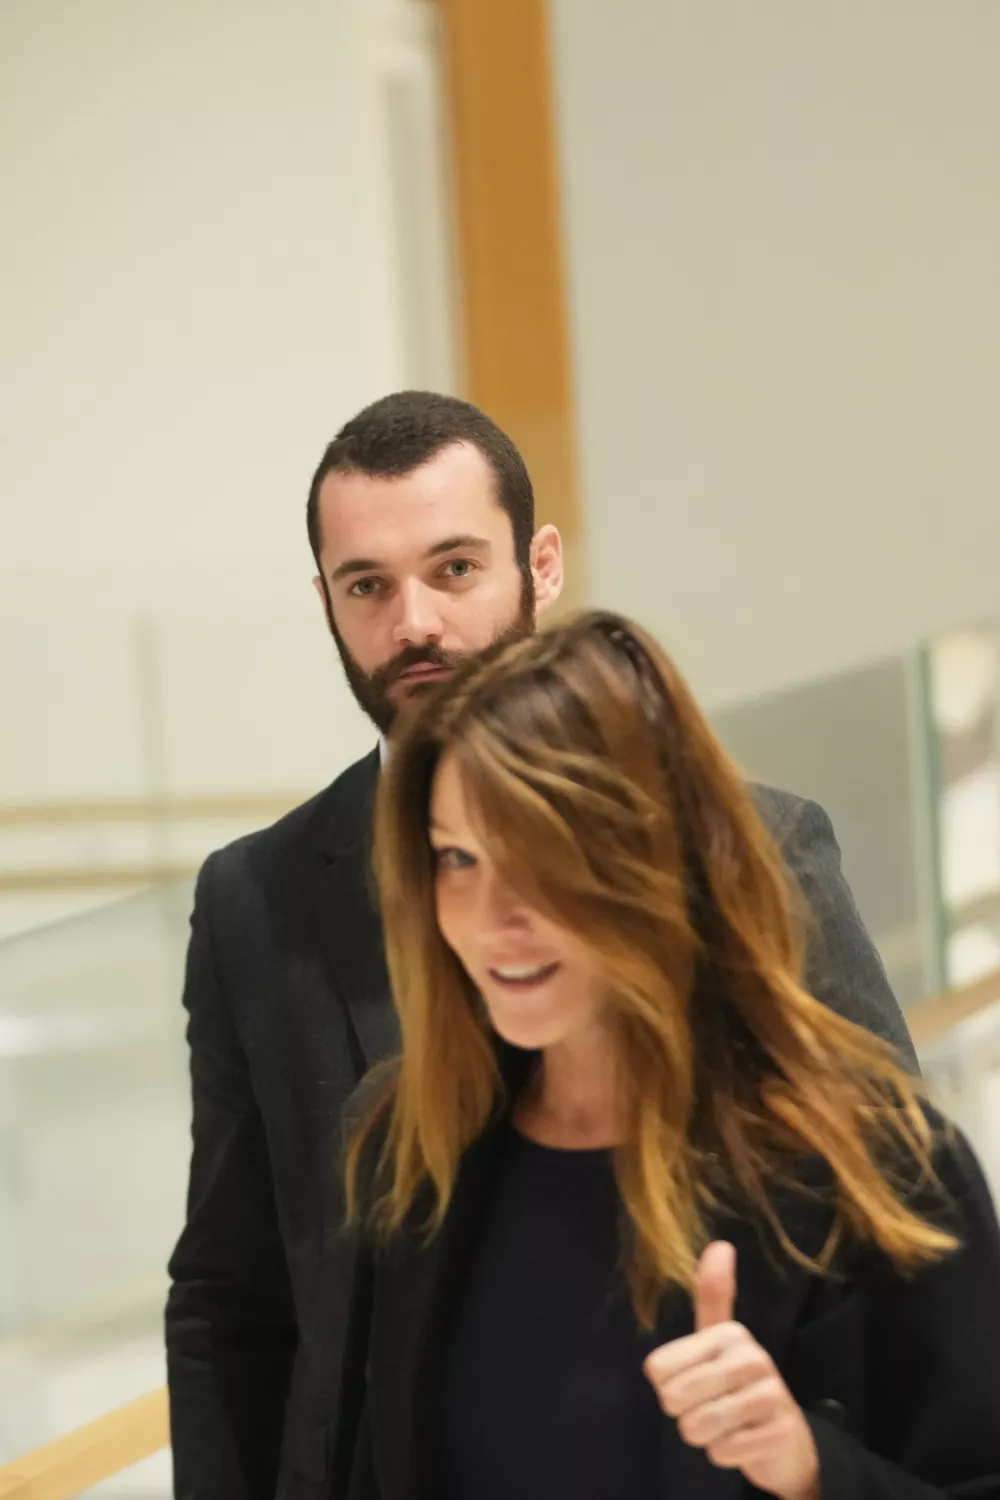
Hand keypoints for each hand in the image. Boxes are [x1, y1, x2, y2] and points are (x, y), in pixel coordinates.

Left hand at [644, 1242, 819, 1499]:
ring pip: (699, 1426)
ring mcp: (771, 1394)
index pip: (657, 1368)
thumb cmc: (738, 1386)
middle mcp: (752, 1356)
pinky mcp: (780, 1431)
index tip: (693, 1382)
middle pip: (675, 1398)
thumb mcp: (718, 1340)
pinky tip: (743, 1441)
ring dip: (704, 1437)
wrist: (784, 1440)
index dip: (666, 1386)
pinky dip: (725, 1454)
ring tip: (725, 1426)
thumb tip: (721, 1244)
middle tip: (708, 1409)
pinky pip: (724, 1451)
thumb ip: (713, 1295)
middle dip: (684, 1415)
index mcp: (729, 1333)